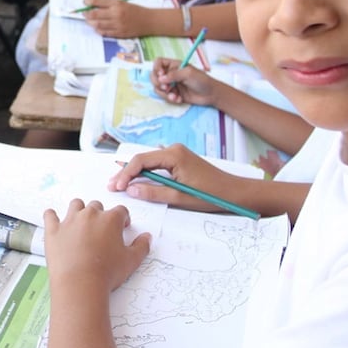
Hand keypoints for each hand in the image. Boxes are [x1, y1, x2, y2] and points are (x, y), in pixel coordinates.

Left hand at [44, 199, 150, 292]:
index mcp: (110, 219)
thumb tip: (147, 237)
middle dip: (100, 215)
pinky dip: (52, 216)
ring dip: (79, 210)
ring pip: (75, 205)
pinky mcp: (53, 230)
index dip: (123, 218)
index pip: (120, 211)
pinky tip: (54, 220)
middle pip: (96, 206)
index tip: (123, 226)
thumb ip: (141, 246)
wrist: (80, 283)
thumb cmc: (107, 272)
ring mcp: (70, 220)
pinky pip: (50, 215)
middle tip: (101, 229)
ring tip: (80, 222)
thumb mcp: (131, 261)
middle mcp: (90, 215)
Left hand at [83, 0, 145, 37]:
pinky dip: (98, 30)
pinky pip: (104, 33)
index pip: (98, 1)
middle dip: (86, 14)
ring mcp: (117, 25)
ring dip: (90, 23)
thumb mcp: (122, 3)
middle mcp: (116, 14)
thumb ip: (108, 4)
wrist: (148, 21)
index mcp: (117, 4)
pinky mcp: (119, 34)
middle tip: (84, 13)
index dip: (88, 1)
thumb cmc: (134, 10)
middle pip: (95, 14)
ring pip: (97, 25)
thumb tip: (92, 5)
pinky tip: (97, 28)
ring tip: (89, 21)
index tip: (84, 1)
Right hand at [108, 145, 236, 212]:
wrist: (234, 192)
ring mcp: (176, 153)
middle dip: (126, 173)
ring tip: (120, 185)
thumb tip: (131, 190)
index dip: (126, 174)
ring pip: (148, 161)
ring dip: (134, 173)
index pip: (141, 160)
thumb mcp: (180, 198)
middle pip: (142, 159)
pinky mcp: (179, 160)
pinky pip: (157, 164)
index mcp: (173, 155)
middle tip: (112, 186)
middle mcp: (173, 149)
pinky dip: (145, 172)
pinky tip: (136, 180)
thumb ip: (153, 193)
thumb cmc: (211, 195)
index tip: (117, 187)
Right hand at [150, 57, 219, 104]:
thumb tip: (160, 78)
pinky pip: (164, 96)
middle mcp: (170, 74)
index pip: (158, 62)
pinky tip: (179, 99)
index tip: (161, 75)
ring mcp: (171, 84)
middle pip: (154, 76)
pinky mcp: (173, 94)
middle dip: (158, 83)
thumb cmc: (201, 80)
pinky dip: (170, 99)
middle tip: (166, 88)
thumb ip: (173, 75)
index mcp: (174, 65)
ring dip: (165, 93)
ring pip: (158, 88)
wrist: (211, 94)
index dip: (157, 68)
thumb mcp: (188, 74)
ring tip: (175, 96)